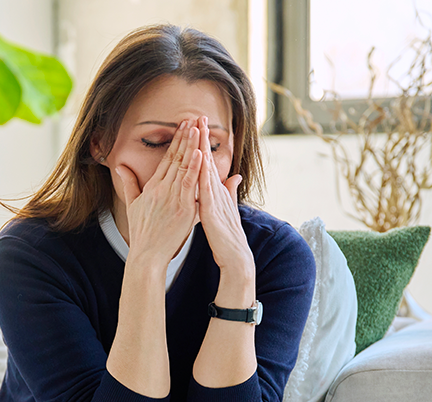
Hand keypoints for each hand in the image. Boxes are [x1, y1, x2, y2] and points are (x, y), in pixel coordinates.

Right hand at [114, 120, 202, 265]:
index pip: (167, 158)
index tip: (183, 125)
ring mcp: (173, 198)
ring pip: (183, 167)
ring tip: (197, 127)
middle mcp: (162, 189)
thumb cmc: (142, 232)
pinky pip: (190, 185)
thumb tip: (120, 166)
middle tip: (193, 118)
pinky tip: (199, 154)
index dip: (176, 140)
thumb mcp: (133, 205)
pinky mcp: (182, 209)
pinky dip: (194, 169)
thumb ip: (129, 183)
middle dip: (185, 136)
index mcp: (153, 186)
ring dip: (191, 146)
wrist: (146, 255)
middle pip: (176, 157)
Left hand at [196, 116, 252, 277]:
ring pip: (207, 169)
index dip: (202, 144)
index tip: (197, 125)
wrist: (234, 256)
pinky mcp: (211, 210)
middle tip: (199, 116)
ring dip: (202, 149)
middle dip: (202, 138)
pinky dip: (203, 174)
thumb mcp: (226, 209)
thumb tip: (234, 177)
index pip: (206, 163)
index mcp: (215, 191)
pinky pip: (206, 189)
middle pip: (207, 160)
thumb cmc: (228, 235)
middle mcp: (216, 191)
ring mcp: (214, 199)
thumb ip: (229, 192)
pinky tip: (200, 161)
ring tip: (199, 130)